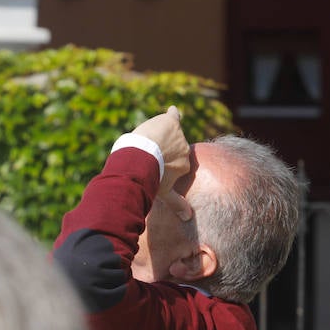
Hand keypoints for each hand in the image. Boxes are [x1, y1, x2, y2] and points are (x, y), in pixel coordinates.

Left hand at [131, 106, 192, 220]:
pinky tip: (170, 111)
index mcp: (185, 165)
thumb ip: (176, 204)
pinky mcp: (170, 122)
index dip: (165, 163)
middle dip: (162, 151)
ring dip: (159, 137)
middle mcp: (185, 149)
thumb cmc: (153, 178)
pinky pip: (173, 115)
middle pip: (173, 147)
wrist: (141, 160)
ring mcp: (179, 135)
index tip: (157, 166)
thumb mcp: (164, 193)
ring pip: (169, 133)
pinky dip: (171, 114)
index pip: (177, 161)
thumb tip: (188, 217)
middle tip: (148, 156)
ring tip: (147, 143)